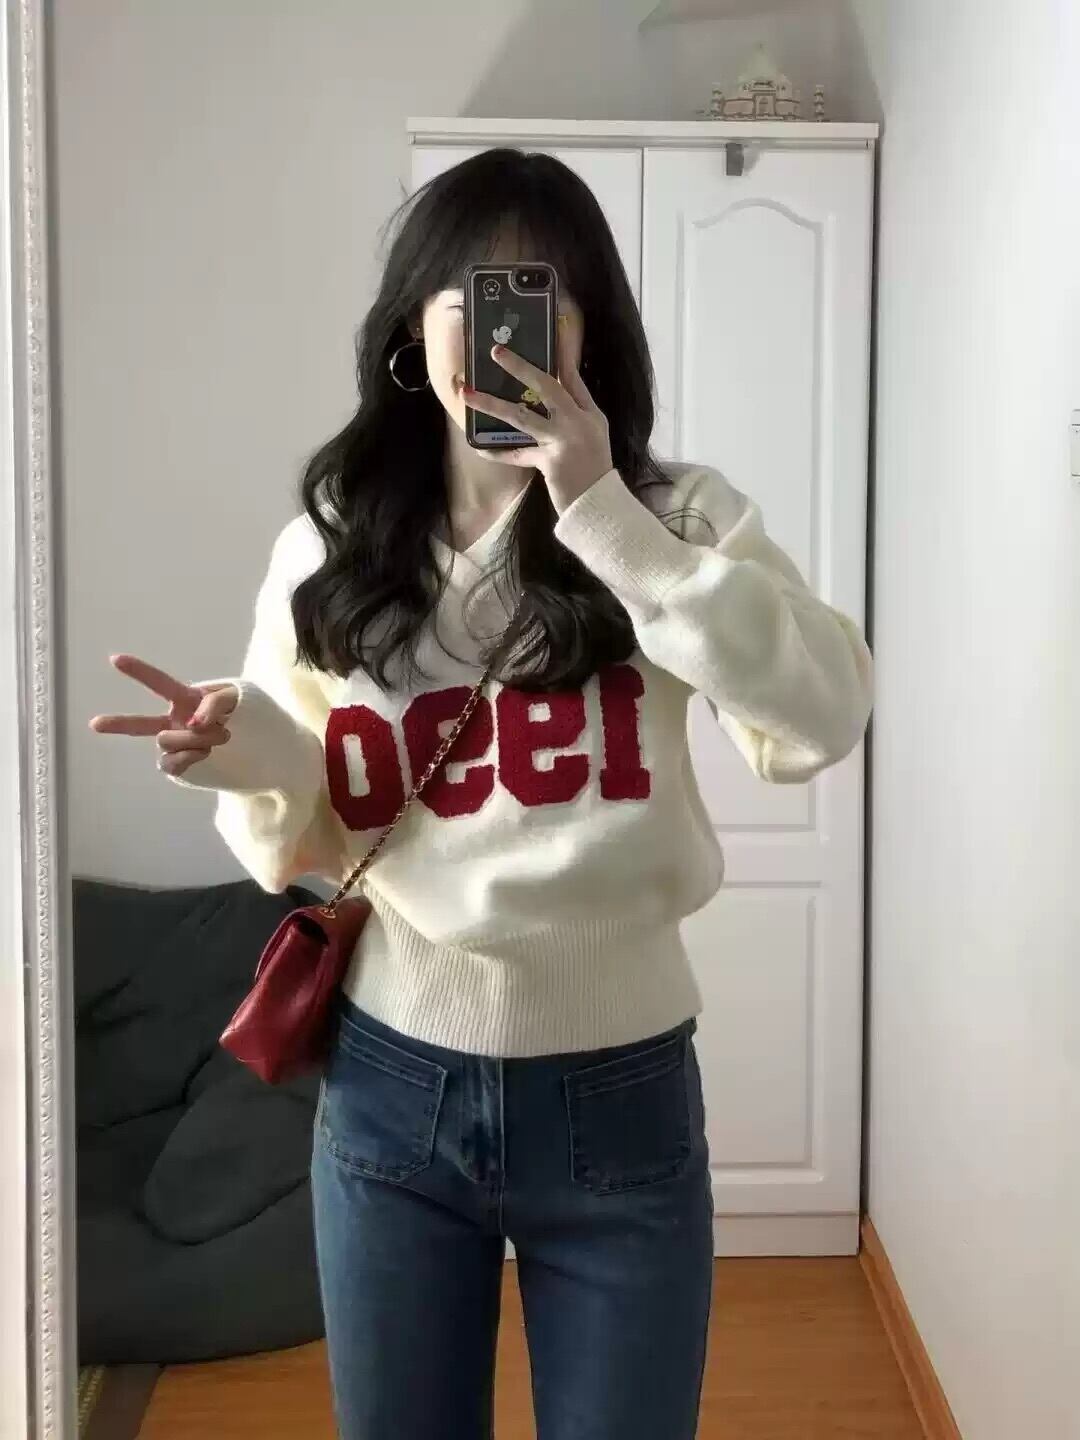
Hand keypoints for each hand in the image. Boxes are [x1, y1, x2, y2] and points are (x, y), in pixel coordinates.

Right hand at [89, 655, 237, 777]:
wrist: (260, 742)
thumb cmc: (244, 712)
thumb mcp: (237, 698)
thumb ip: (214, 703)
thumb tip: (193, 723)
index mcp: (185, 698)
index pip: (159, 683)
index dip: (139, 671)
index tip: (115, 658)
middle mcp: (173, 721)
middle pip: (140, 724)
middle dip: (117, 723)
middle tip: (94, 724)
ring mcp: (175, 744)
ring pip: (166, 741)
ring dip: (195, 738)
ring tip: (223, 734)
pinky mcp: (179, 764)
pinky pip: (171, 763)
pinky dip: (190, 757)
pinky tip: (206, 752)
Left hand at [464, 322, 612, 512]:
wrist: (600, 506)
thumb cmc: (594, 473)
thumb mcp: (593, 438)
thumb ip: (574, 415)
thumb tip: (547, 397)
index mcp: (589, 414)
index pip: (572, 378)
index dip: (561, 355)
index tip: (550, 332)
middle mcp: (578, 422)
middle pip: (546, 386)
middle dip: (520, 367)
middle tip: (497, 352)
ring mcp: (564, 440)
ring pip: (521, 416)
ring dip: (491, 404)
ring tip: (467, 394)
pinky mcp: (550, 461)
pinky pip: (516, 454)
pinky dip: (498, 453)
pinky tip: (479, 448)